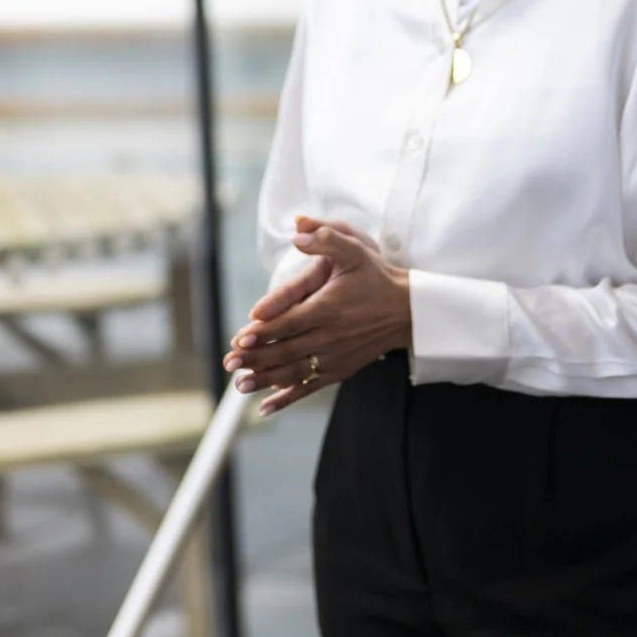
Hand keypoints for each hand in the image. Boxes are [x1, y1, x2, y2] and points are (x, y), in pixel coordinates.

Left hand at [222, 217, 410, 416]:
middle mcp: (329, 337)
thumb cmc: (377, 278)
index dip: (263, 331)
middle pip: (285, 351)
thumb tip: (298, 231)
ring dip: (265, 379)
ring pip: (294, 372)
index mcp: (327, 308)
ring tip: (239, 384)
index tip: (239, 338)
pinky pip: (309, 387)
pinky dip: (287, 398)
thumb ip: (326, 238)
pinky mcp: (339, 370)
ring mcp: (334, 357)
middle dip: (255, 358)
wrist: (407, 310)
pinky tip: (266, 406)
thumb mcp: (355, 250)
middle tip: (229, 362)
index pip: (288, 322)